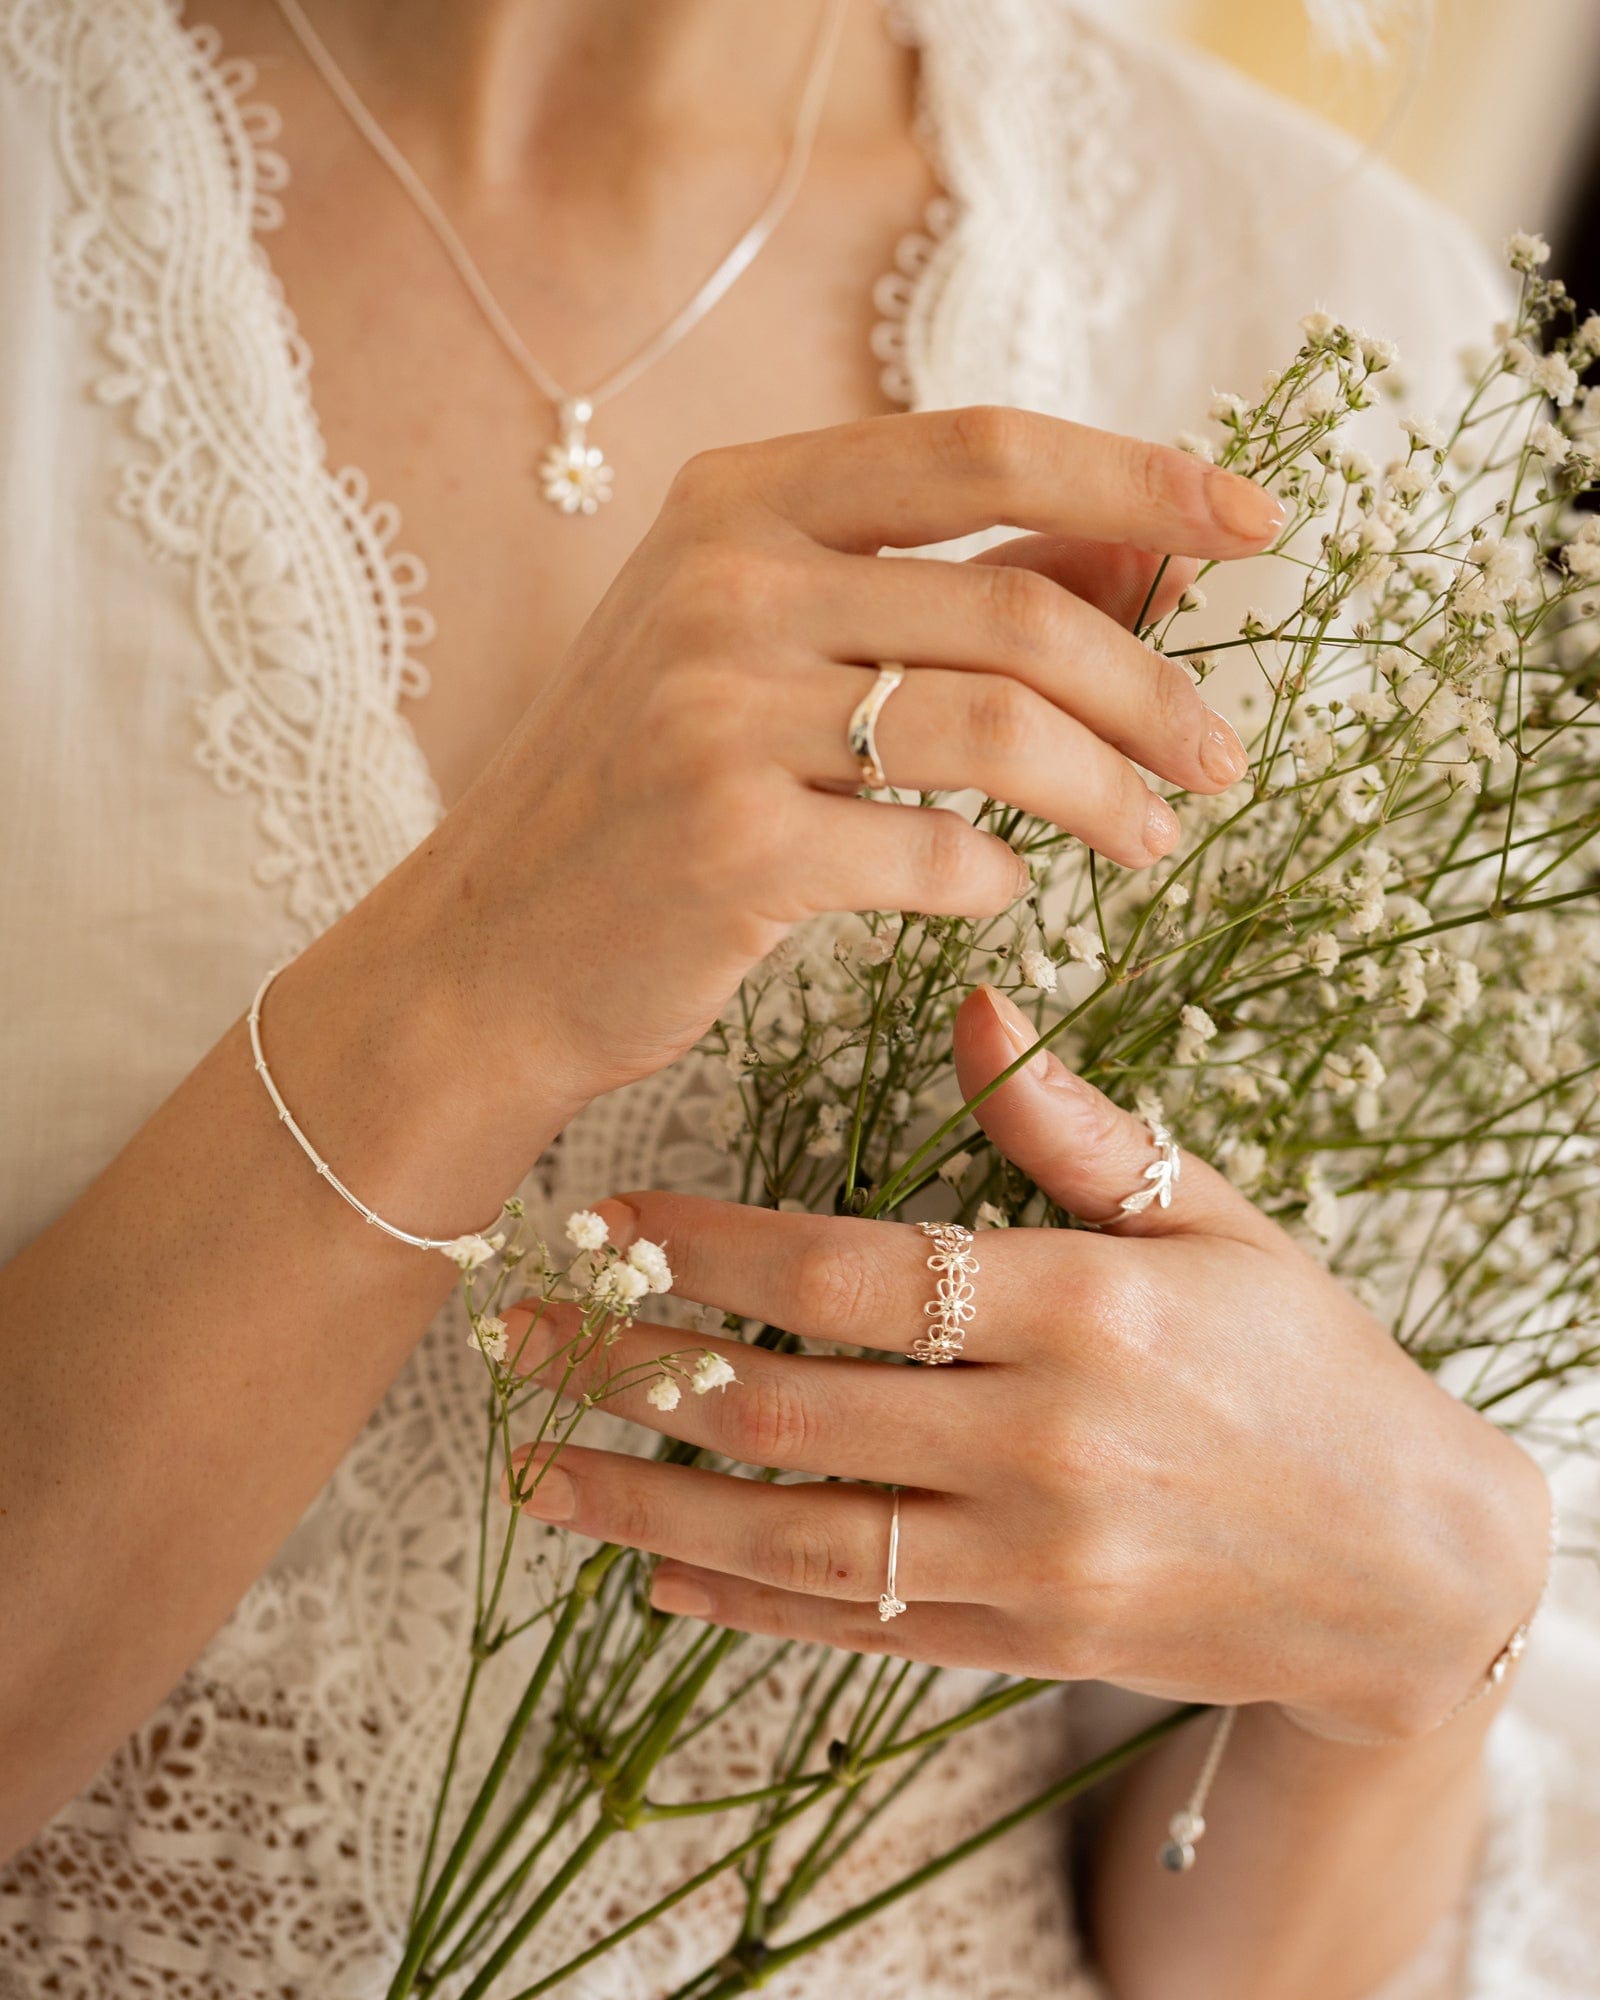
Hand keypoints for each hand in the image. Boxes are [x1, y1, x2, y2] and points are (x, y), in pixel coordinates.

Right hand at [381, 408, 1281, 1118]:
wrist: (488, 951)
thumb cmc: (646, 795)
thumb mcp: (772, 650)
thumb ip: (949, 587)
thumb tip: (1147, 557)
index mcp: (736, 501)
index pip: (980, 448)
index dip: (1139, 477)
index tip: (1255, 522)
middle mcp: (724, 581)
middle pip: (1016, 609)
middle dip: (1155, 690)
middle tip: (1221, 762)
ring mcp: (716, 709)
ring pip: (998, 731)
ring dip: (1109, 796)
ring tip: (1154, 843)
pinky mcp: (729, 841)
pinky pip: (935, 854)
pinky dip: (993, 881)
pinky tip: (990, 892)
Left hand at [504, 985, 1550, 1742]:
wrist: (1404, 1561)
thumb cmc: (1305, 1361)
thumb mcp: (1212, 1223)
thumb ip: (1078, 1131)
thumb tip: (974, 1006)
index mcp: (1086, 1311)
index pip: (852, 1275)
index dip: (712, 1250)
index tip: (615, 1220)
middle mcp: (1046, 1445)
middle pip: (788, 1412)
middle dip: (633, 1371)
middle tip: (519, 1337)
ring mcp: (1033, 1564)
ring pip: (796, 1542)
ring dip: (648, 1510)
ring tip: (538, 1476)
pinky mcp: (1028, 1644)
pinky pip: (859, 1632)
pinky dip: (745, 1609)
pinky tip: (654, 1582)